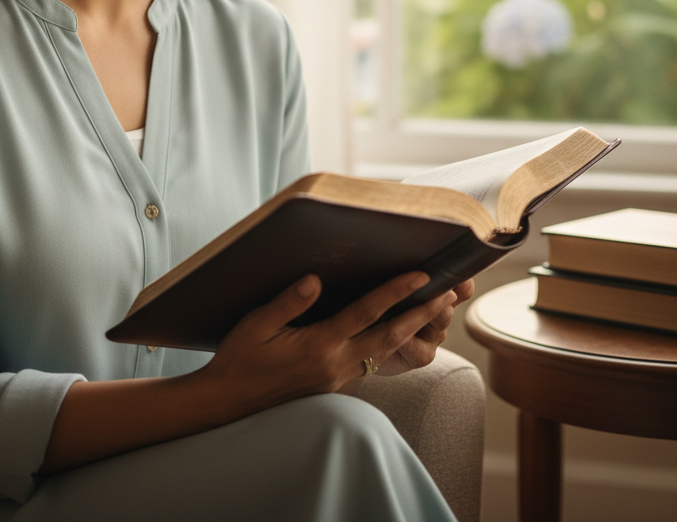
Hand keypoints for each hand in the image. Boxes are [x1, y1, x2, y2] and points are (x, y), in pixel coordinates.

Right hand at [201, 271, 457, 414]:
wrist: (228, 403)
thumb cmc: (239, 359)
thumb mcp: (256, 325)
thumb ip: (288, 302)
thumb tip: (315, 279)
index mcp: (319, 345)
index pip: (366, 313)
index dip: (395, 291)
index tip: (421, 274)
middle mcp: (335, 364)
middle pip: (390, 336)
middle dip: (421, 313)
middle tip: (447, 293)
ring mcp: (338, 379)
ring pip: (385, 353)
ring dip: (412, 329)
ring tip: (433, 310)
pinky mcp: (335, 386)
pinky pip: (371, 363)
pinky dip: (391, 346)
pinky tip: (399, 332)